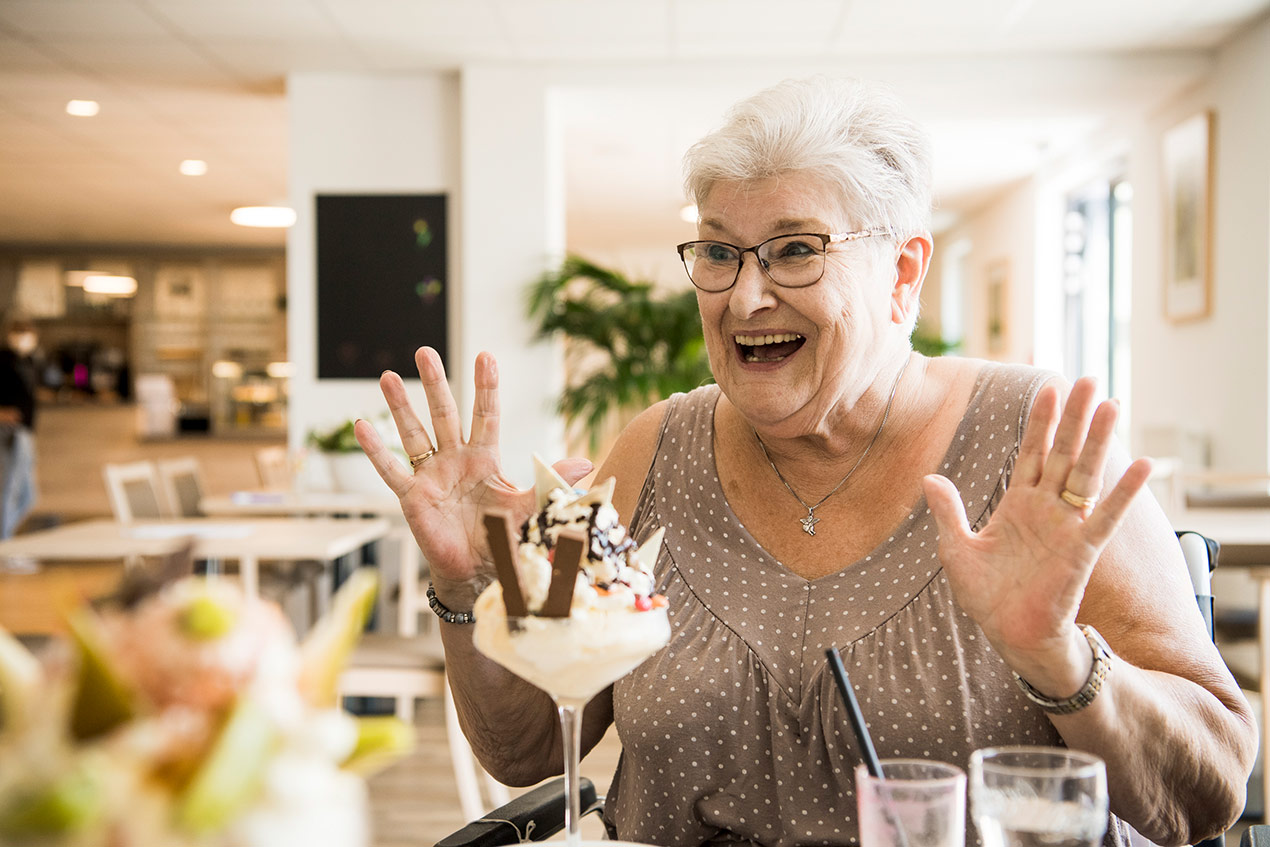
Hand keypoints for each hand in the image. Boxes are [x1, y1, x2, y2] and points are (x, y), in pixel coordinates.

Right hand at [354, 347, 591, 604]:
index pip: (486, 415)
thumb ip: (550, 483)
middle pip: (444, 414)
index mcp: (485, 458)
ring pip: (413, 433)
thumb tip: (586, 461)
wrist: (478, 570)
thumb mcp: (530, 507)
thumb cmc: (503, 536)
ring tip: (387, 376)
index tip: (485, 355)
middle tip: (425, 351)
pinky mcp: (412, 497)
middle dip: (435, 383)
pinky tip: (361, 425)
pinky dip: (376, 450)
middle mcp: (456, 459)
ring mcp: (431, 475)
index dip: (485, 387)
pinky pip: (391, 470)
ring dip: (400, 406)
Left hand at [922, 377, 1151, 692]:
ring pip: (1085, 473)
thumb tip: (930, 477)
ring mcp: (1067, 526)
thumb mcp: (956, 549)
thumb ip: (949, 512)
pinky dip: (1125, 492)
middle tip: (1090, 379)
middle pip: (1062, 452)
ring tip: (1113, 405)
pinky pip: (1107, 516)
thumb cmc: (986, 595)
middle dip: (1075, 417)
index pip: (1030, 451)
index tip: (1049, 387)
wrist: (1009, 634)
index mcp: (1017, 504)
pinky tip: (1143, 466)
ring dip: (1098, 441)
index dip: (1040, 421)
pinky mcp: (1082, 549)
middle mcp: (1046, 508)